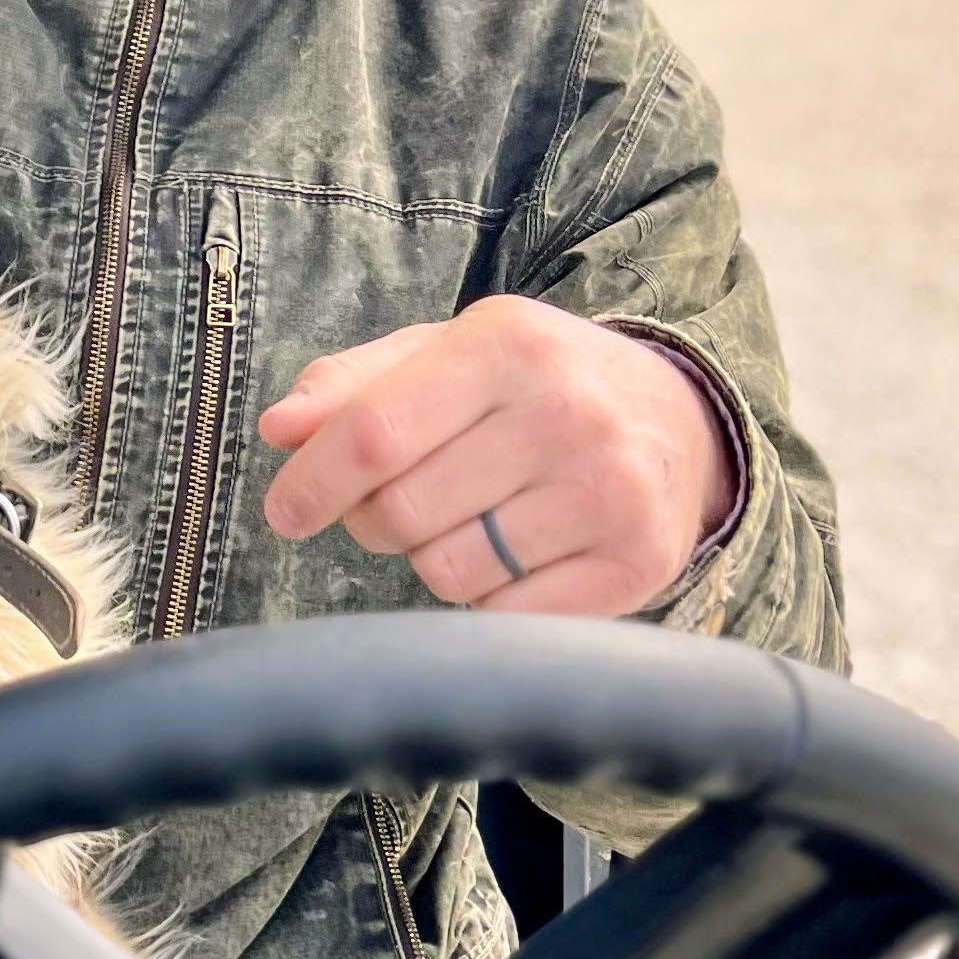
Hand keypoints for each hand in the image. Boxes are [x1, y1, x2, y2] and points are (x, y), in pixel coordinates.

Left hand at [258, 297, 738, 616]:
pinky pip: (506, 614)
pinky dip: (491, 596)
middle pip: (402, 513)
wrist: (679, 418)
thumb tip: (279, 429)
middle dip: (375, 521)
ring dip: (434, 559)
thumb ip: (351, 386)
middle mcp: (567, 412)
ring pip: (448, 572)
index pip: (374, 434)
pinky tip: (519, 553)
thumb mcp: (444, 356)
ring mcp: (610, 490)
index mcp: (506, 345)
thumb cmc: (529, 387)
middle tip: (401, 505)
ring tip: (471, 520)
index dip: (312, 483)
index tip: (284, 513)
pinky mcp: (639, 561)